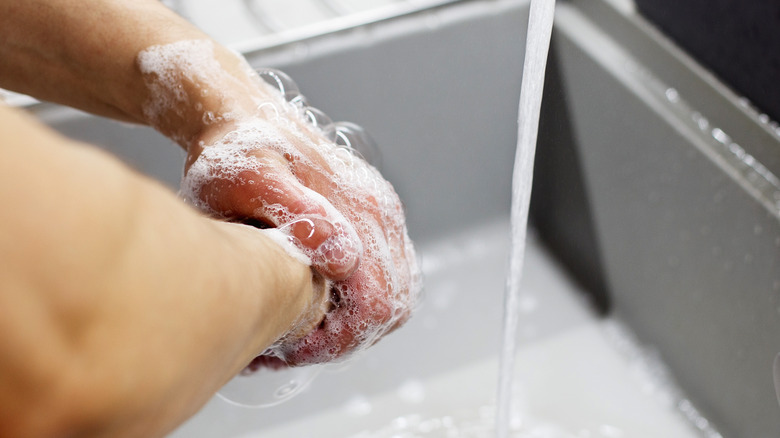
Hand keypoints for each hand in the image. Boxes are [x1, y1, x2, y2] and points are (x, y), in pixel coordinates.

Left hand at [181, 78, 421, 366]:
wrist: (236, 111)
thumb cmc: (234, 148)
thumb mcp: (251, 181)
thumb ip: (301, 215)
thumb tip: (345, 257)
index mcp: (361, 209)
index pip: (379, 303)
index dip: (341, 339)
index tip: (296, 348)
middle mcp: (379, 213)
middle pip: (392, 305)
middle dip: (347, 338)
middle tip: (297, 346)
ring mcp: (377, 215)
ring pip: (393, 294)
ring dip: (353, 323)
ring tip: (305, 329)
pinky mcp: (367, 216)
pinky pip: (382, 275)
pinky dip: (354, 301)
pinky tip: (316, 302)